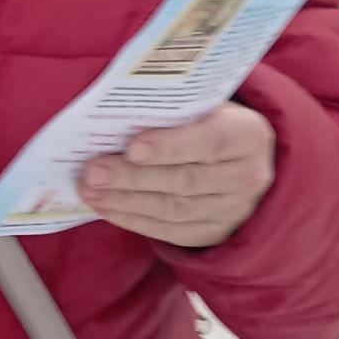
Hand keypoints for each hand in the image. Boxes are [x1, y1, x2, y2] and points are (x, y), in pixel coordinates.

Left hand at [79, 105, 276, 248]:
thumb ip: (174, 111)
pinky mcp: (217, 232)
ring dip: (125, 201)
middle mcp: (248, 176)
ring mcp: (235, 209)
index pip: (209, 141)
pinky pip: (171, 231)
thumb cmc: (212, 121)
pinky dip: (134, 220)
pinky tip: (106, 208)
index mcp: (249, 134)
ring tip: (90, 191)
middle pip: (184, 180)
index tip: (131, 148)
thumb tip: (117, 120)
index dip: (170, 146)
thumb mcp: (206, 105)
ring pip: (174, 209)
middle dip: (132, 178)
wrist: (247, 158)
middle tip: (92, 173)